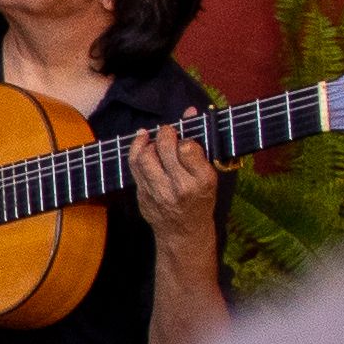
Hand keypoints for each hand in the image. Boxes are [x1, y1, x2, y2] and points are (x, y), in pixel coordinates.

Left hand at [127, 121, 222, 267]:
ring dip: (147, 142)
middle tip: (168, 130)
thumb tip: (189, 111)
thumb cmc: (200, 200)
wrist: (184, 233)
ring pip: (145, 157)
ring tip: (154, 138)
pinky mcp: (143, 196)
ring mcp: (159, 193)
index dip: (185, 138)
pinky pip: (134, 168)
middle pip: (164, 149)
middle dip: (165, 133)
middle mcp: (180, 188)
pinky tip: (142, 144)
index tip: (186, 139)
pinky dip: (137, 152)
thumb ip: (199, 144)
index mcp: (202, 181)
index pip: (188, 148)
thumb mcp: (209, 174)